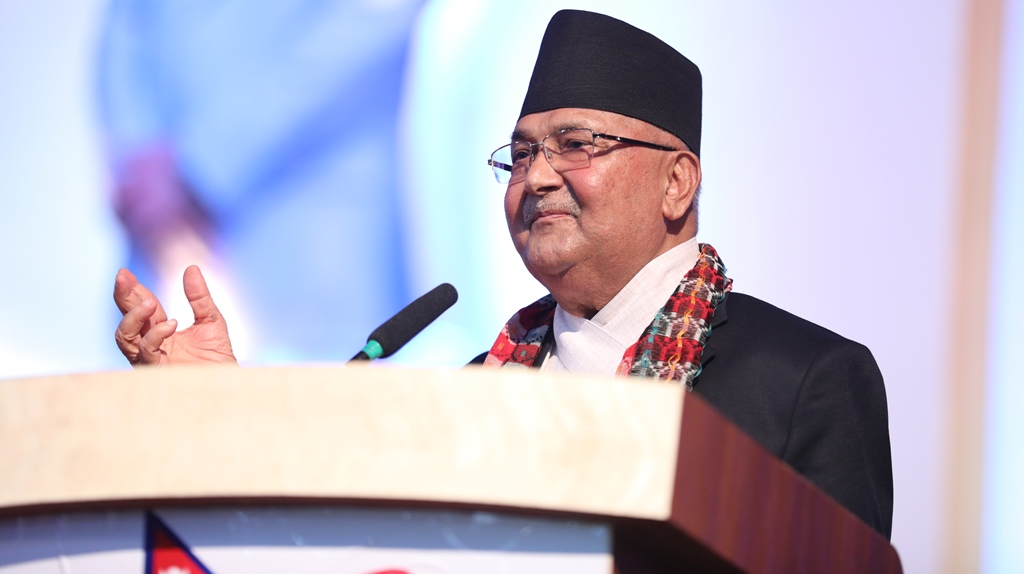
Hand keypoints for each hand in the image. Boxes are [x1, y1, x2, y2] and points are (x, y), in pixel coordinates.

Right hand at [113, 265, 236, 365]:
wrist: (227, 383)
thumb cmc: (217, 357)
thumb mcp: (211, 320)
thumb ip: (199, 297)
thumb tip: (191, 268)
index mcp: (161, 332)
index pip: (142, 309)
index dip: (134, 291)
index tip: (125, 273)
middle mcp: (150, 345)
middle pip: (128, 320)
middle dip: (123, 298)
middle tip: (122, 277)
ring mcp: (151, 359)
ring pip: (125, 337)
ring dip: (133, 317)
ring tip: (149, 302)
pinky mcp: (157, 372)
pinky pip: (146, 352)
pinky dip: (155, 335)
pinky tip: (171, 324)